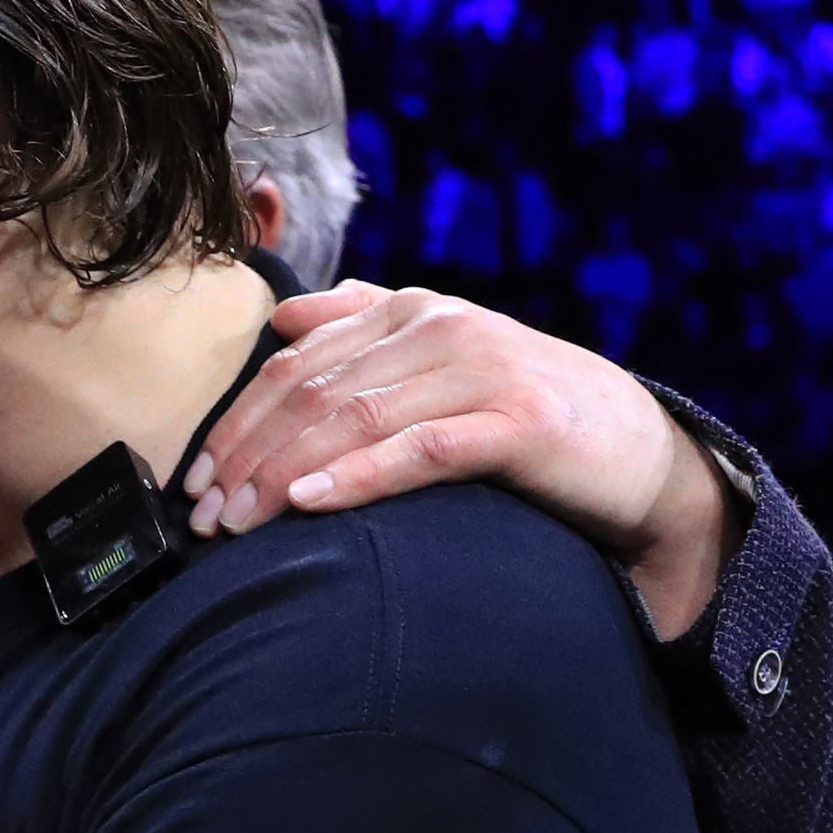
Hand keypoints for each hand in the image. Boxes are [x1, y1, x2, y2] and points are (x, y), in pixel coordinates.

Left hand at [184, 284, 739, 636]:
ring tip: (235, 523)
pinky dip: (356, 476)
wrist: (640, 451)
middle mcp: (441, 327)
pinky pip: (418, 449)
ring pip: (352, 419)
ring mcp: (481, 370)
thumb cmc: (526, 414)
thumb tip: (284, 316)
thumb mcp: (445, 359)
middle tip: (201, 517)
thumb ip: (367, 326)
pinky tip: (307, 504)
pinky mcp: (517, 423)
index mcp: (413, 309)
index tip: (192, 481)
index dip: (234, 422)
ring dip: (280, 475)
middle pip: (311, 393)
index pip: (294, 365)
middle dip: (245, 456)